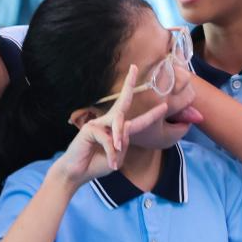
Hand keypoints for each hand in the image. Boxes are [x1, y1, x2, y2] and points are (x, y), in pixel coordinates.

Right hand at [54, 65, 168, 187]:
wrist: (77, 174)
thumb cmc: (96, 165)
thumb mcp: (117, 158)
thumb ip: (123, 145)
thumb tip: (122, 132)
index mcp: (116, 131)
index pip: (136, 121)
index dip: (151, 115)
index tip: (164, 106)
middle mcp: (107, 123)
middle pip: (123, 102)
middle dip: (128, 84)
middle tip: (134, 67)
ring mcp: (97, 124)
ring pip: (119, 129)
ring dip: (118, 147)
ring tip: (114, 163)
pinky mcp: (89, 129)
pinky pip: (108, 139)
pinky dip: (111, 153)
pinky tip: (109, 164)